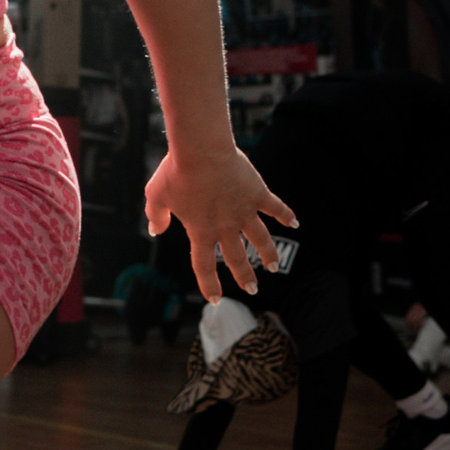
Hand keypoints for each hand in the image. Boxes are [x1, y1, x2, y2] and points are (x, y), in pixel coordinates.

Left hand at [146, 142, 296, 302]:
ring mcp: (244, 211)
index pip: (204, 265)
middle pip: (237, 258)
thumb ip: (155, 216)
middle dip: (245, 276)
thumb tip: (154, 231)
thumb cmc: (176, 171)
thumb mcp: (156, 194)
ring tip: (273, 266)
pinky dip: (286, 215)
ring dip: (268, 254)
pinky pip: (275, 207)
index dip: (209, 284)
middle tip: (252, 289)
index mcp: (200, 230)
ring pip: (260, 239)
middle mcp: (225, 226)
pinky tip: (295, 223)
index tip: (215, 299)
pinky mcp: (257, 193)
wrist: (201, 149)